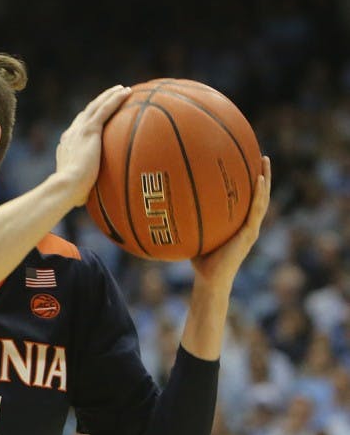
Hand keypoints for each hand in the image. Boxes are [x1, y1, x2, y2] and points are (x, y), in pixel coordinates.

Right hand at [55, 85, 131, 205]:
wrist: (66, 187)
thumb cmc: (71, 195)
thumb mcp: (78, 190)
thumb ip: (85, 189)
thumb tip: (88, 201)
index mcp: (67, 146)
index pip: (78, 129)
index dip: (88, 121)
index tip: (97, 118)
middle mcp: (71, 134)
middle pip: (86, 113)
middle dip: (99, 103)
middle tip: (111, 97)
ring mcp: (80, 130)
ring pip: (96, 106)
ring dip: (109, 95)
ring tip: (122, 89)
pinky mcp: (89, 130)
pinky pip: (105, 109)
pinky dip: (116, 99)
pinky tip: (127, 92)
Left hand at [191, 155, 270, 287]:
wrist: (210, 279)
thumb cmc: (200, 260)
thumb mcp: (196, 234)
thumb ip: (189, 219)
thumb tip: (170, 201)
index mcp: (239, 224)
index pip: (247, 199)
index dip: (250, 182)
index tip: (248, 161)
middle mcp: (247, 225)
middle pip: (259, 195)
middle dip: (262, 174)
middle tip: (261, 154)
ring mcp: (250, 229)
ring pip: (262, 199)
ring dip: (265, 179)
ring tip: (264, 159)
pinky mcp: (249, 234)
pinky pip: (256, 211)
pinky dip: (259, 194)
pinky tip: (258, 179)